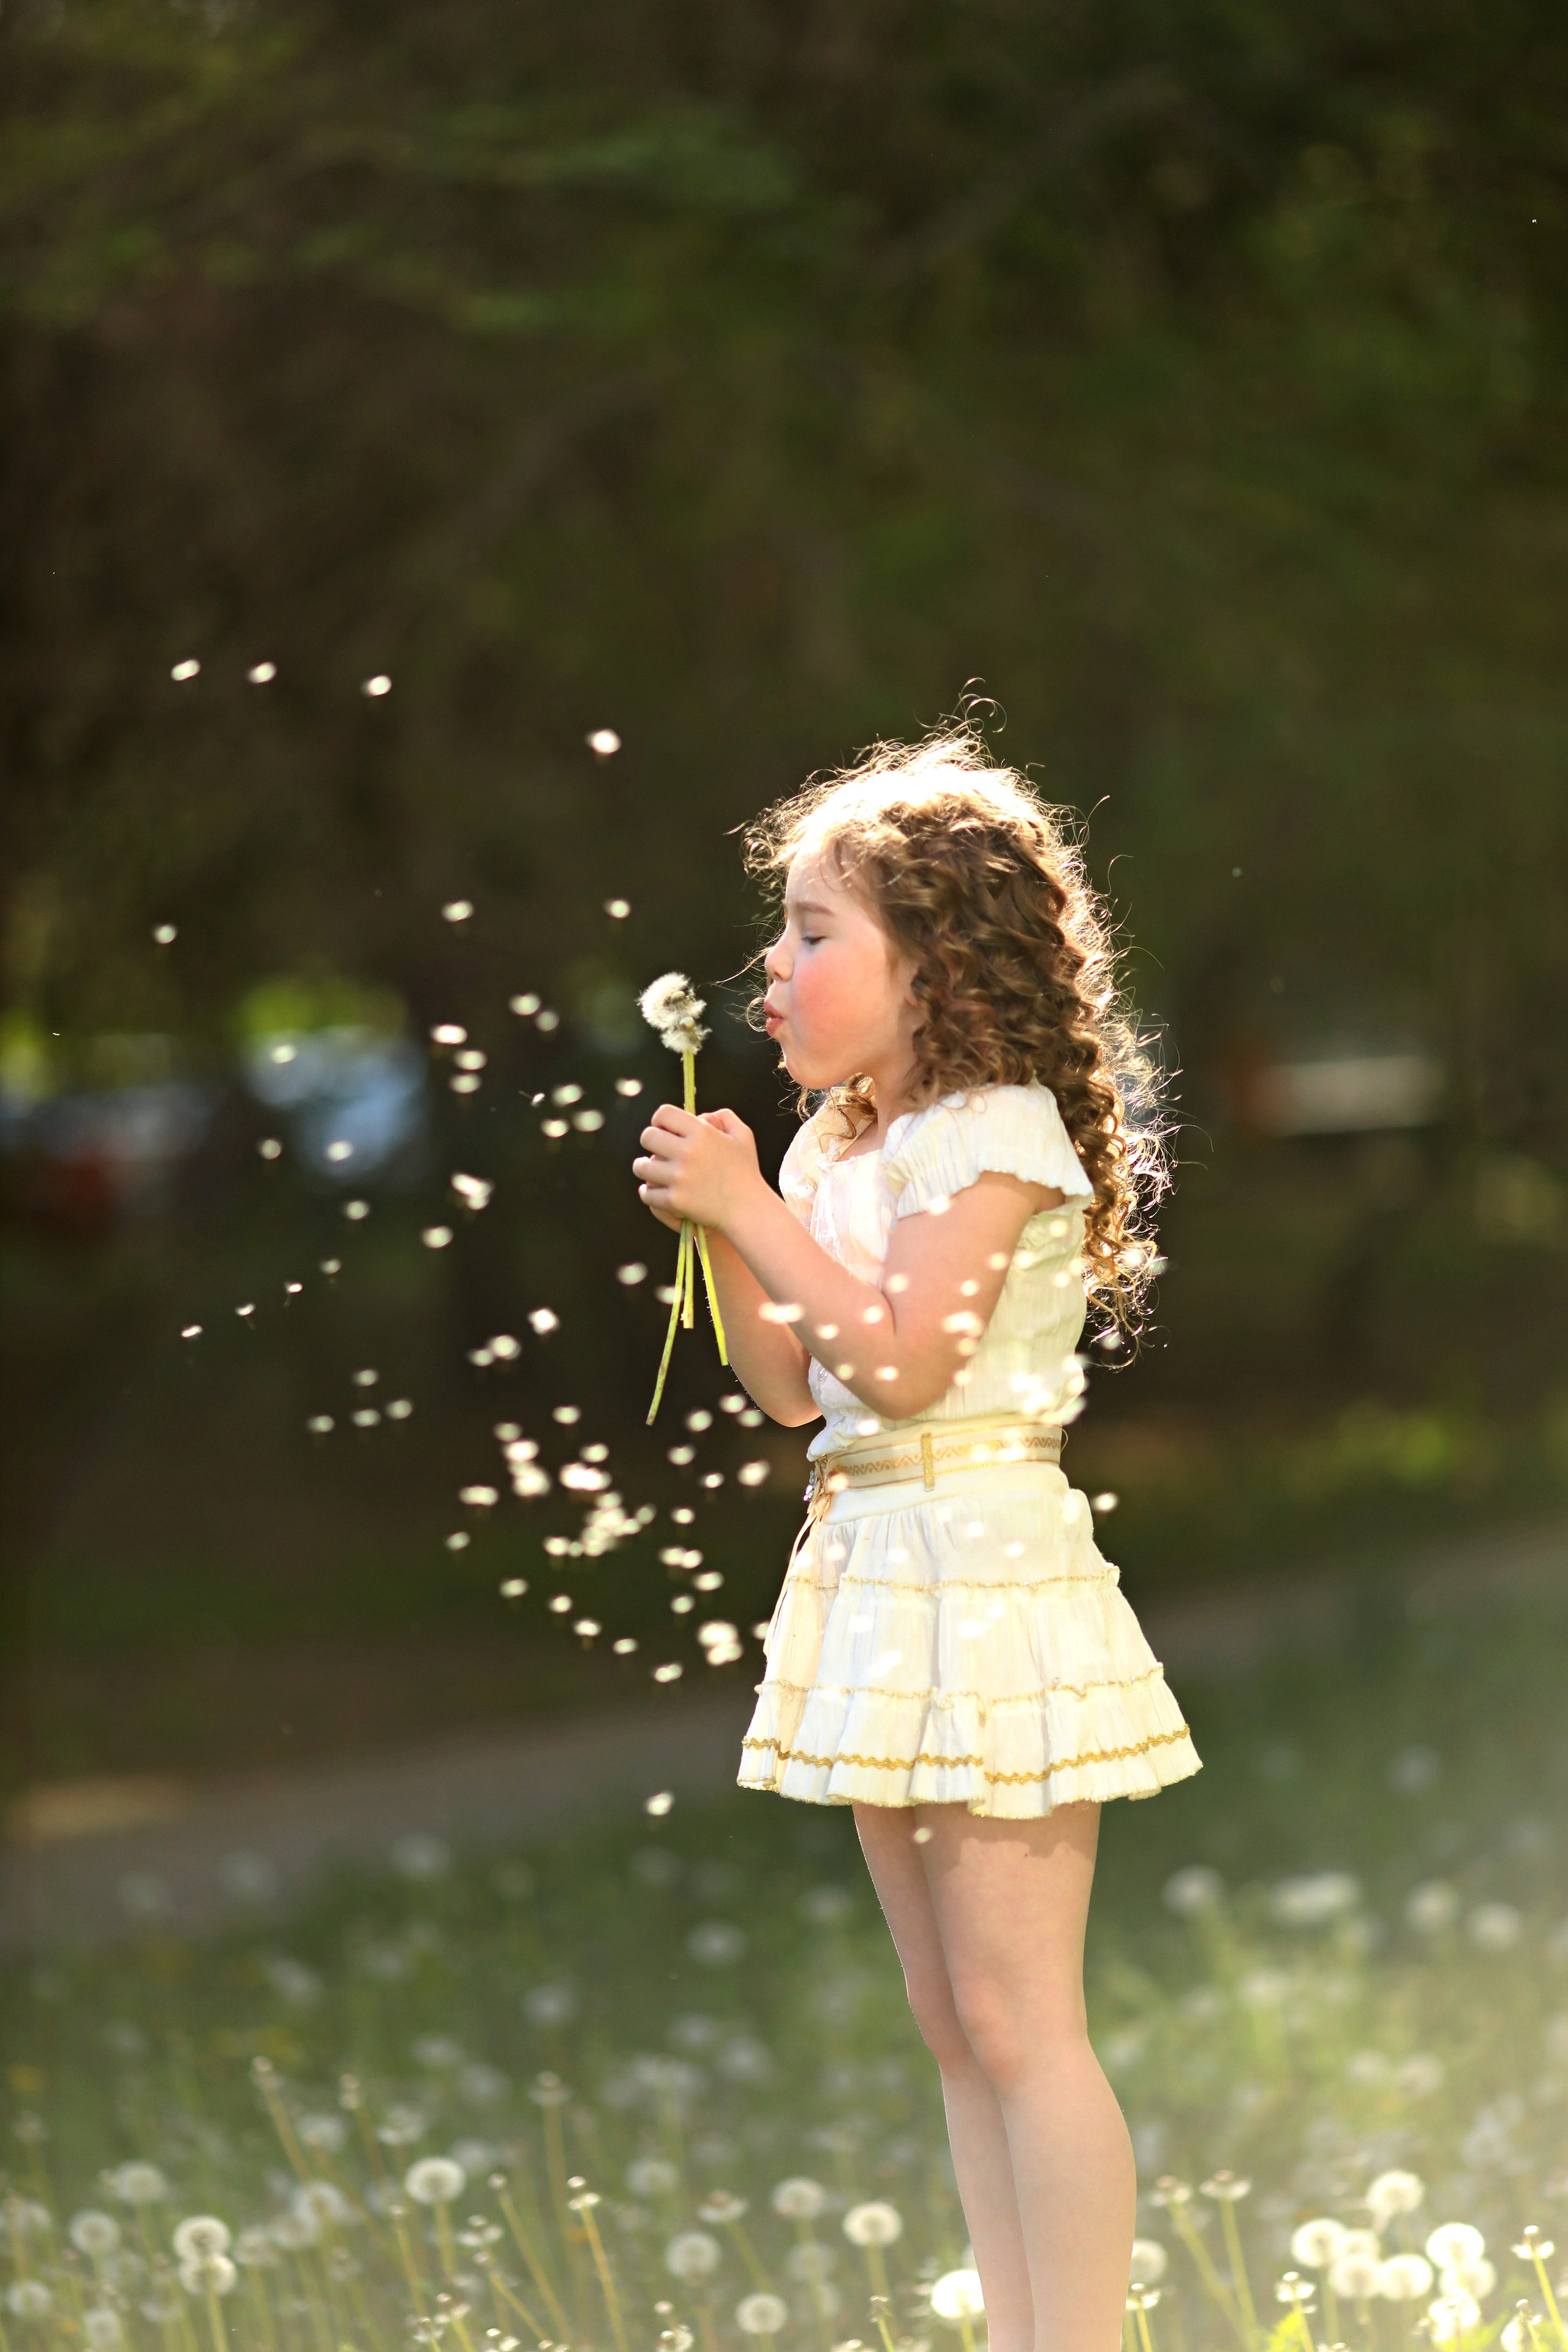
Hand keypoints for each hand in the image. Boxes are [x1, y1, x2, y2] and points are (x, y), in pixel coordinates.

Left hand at [633, 1106, 762, 1233]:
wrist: (748, 1209)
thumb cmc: (746, 1171)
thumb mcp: (743, 1136)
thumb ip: (723, 1117)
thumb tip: (700, 1116)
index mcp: (702, 1133)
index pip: (663, 1114)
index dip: (660, 1120)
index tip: (663, 1129)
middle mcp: (688, 1153)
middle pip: (648, 1137)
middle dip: (650, 1142)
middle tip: (657, 1150)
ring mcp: (680, 1178)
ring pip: (642, 1166)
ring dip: (644, 1167)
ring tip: (651, 1170)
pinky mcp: (675, 1201)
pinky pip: (647, 1194)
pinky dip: (648, 1193)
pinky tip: (654, 1191)